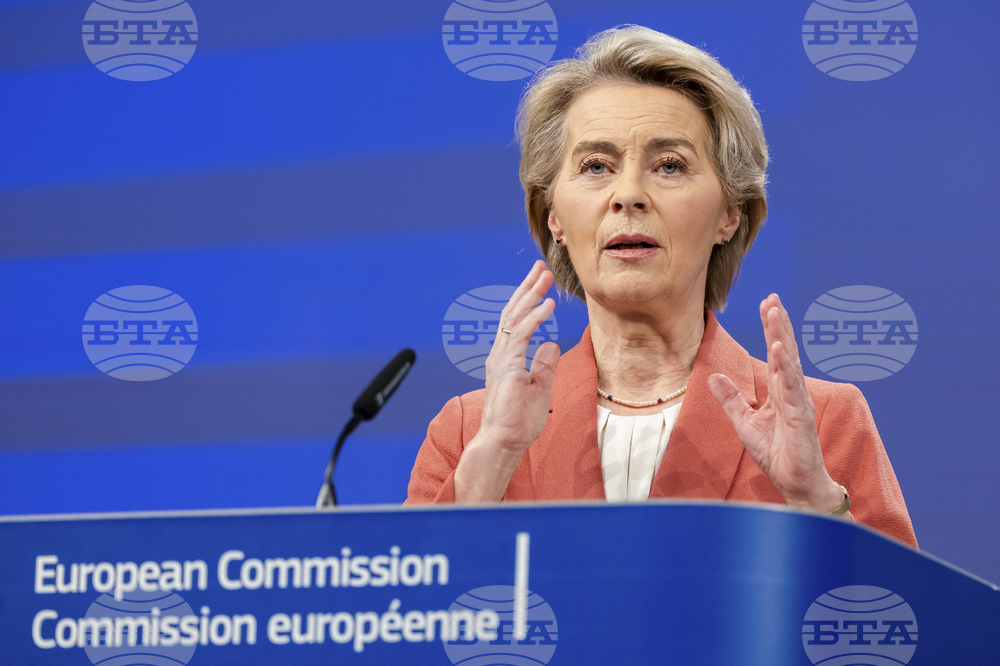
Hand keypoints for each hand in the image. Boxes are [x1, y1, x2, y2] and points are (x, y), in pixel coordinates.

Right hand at [478, 260, 560, 452]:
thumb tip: (551, 344)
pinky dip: (534, 318)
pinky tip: (547, 306)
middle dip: (528, 288)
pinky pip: (520, 335)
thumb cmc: (519, 421)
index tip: (541, 283)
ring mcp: (501, 358)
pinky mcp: (506, 366)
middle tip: (541, 268)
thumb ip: (543, 365)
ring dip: (531, 295)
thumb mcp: (539, 387)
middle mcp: (500, 353)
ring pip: (514, 318)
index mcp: (506, 357)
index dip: (528, 299)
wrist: (504, 441)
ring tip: (544, 278)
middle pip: (512, 312)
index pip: (516, 321)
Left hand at [707, 294, 844, 512]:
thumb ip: (731, 399)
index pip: (775, 353)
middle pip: (784, 350)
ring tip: (776, 312)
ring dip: (782, 336)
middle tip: (772, 297)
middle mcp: (791, 391)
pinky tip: (778, 349)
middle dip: (778, 324)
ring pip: (789, 363)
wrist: (795, 483)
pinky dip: (785, 367)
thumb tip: (713, 376)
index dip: (772, 328)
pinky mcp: (800, 417)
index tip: (767, 303)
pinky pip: (792, 387)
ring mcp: (798, 401)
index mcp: (780, 391)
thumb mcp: (744, 423)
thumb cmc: (776, 454)